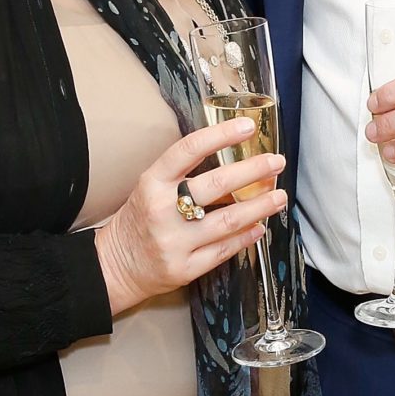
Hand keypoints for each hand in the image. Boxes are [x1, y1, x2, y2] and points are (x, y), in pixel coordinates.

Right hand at [95, 119, 285, 314]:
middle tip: (277, 162)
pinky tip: (261, 226)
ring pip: (228, 220)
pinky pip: (224, 249)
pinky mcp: (184, 268)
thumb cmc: (141, 217)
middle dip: (254, 170)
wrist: (115, 265)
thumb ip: (184, 173)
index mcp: (152, 182)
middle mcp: (162, 210)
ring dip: (260, 206)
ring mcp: (174, 242)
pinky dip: (247, 236)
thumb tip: (234, 156)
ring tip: (279, 196)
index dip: (221, 135)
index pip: (189, 149)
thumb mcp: (152, 187)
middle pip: (217, 184)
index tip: (248, 126)